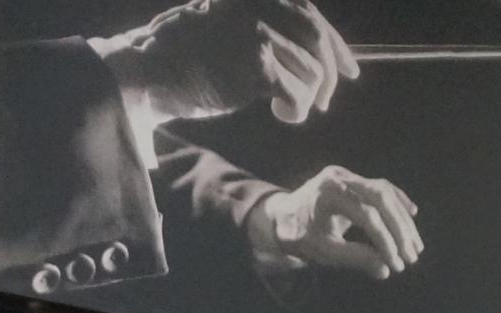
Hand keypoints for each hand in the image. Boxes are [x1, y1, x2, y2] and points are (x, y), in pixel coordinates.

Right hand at [96, 0, 358, 125]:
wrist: (150, 70)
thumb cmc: (184, 54)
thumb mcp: (226, 23)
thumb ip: (263, 27)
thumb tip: (307, 52)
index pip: (308, 12)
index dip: (334, 43)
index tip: (350, 69)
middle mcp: (260, 5)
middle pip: (316, 38)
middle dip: (330, 73)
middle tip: (325, 101)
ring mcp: (259, 32)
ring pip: (311, 70)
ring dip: (307, 98)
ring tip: (286, 108)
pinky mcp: (256, 64)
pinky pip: (297, 93)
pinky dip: (296, 109)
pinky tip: (280, 115)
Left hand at [244, 166, 422, 279]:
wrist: (281, 217)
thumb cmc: (299, 237)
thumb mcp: (322, 252)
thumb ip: (353, 258)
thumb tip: (385, 270)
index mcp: (327, 194)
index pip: (366, 216)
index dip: (385, 241)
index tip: (396, 264)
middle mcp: (339, 177)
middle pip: (381, 198)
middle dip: (400, 228)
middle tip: (413, 254)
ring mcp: (346, 174)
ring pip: (385, 191)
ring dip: (403, 219)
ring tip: (415, 245)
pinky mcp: (352, 178)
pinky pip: (380, 187)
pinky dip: (397, 202)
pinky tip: (412, 215)